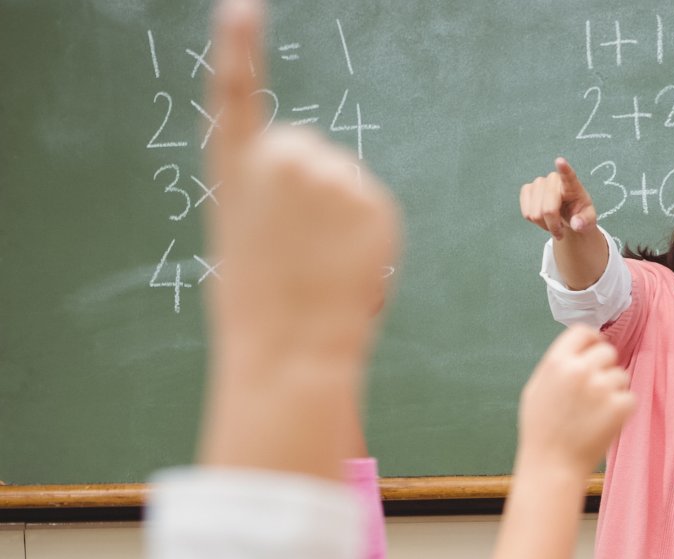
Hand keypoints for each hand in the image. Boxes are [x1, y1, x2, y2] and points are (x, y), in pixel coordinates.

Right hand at [205, 0, 398, 380]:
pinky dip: (368, 232)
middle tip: (297, 246)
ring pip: (344, 179)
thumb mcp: (243, 231)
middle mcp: (281, 157)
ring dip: (339, 213)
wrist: (291, 345)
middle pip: (307, 149)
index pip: (235, 89)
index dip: (239, 43)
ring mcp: (332, 175)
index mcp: (234, 165)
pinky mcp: (374, 201)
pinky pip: (373, 206)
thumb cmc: (260, 301)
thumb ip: (266, 191)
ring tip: (320, 263)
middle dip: (309, 188)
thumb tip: (306, 181)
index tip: (242, 5)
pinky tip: (346, 264)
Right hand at [518, 325, 634, 474]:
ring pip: (621, 375)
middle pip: (607, 351)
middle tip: (595, 389)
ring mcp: (602, 388)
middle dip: (604, 367)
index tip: (594, 351)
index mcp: (557, 362)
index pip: (583, 332)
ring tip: (595, 411)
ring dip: (614, 389)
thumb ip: (558, 365)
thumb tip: (580, 348)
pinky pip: (630, 397)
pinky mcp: (620, 406)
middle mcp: (580, 370)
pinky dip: (622, 409)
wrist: (552, 465)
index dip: (591, 341)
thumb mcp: (537, 388)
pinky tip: (604, 422)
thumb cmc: (541, 430)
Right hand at [519, 158, 598, 238]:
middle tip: (560, 232)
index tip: (560, 161)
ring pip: (535, 213)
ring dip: (543, 224)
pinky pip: (526, 213)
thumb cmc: (579, 214)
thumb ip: (585, 222)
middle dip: (553, 226)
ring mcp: (539, 183)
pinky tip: (543, 218)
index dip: (564, 169)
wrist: (568, 215)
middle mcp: (554, 179)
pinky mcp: (527, 189)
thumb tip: (577, 224)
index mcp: (573, 185)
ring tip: (553, 222)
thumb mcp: (589, 220)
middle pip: (548, 209)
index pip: (569, 176)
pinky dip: (534, 221)